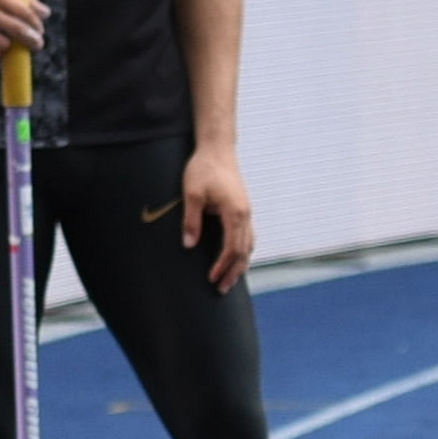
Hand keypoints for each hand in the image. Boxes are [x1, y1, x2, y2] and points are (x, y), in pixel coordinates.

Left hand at [181, 142, 254, 291]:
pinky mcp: (243, 209)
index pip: (232, 248)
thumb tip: (188, 245)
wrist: (217, 149)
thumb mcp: (192, 194)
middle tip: (220, 289)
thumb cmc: (203, 168)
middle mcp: (246, 215)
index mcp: (235, 212)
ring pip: (249, 245)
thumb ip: (191, 220)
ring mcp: (247, 212)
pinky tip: (236, 259)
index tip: (210, 278)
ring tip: (229, 280)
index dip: (222, 266)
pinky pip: (248, 236)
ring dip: (240, 264)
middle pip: (244, 251)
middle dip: (233, 272)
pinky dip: (243, 251)